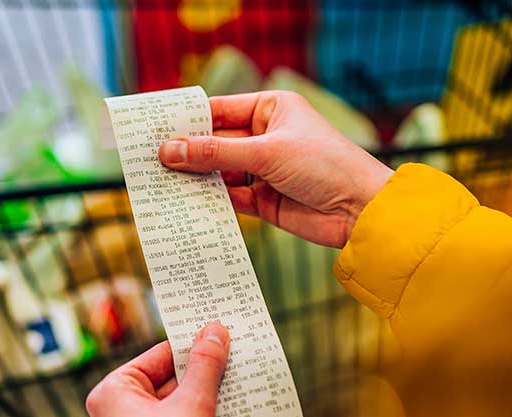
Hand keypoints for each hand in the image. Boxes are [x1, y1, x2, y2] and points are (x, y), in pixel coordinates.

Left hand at [86, 323, 229, 416]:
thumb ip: (205, 366)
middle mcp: (111, 414)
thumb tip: (214, 331)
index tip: (219, 338)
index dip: (192, 347)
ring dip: (200, 402)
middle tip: (233, 364)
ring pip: (170, 408)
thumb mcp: (192, 405)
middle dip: (200, 378)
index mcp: (112, 392)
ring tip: (234, 392)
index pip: (158, 356)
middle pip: (164, 382)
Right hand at [158, 91, 393, 247]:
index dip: (187, 121)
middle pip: (214, 143)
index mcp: (270, 110)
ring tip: (162, 184)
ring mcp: (262, 170)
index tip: (155, 130)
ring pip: (218, 172)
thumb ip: (215, 154)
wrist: (360, 211)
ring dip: (196, 179)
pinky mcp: (262, 200)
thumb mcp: (265, 153)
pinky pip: (228, 197)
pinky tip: (187, 203)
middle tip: (150, 161)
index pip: (219, 111)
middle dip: (186, 153)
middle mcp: (264, 137)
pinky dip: (210, 201)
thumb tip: (169, 151)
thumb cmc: (325, 165)